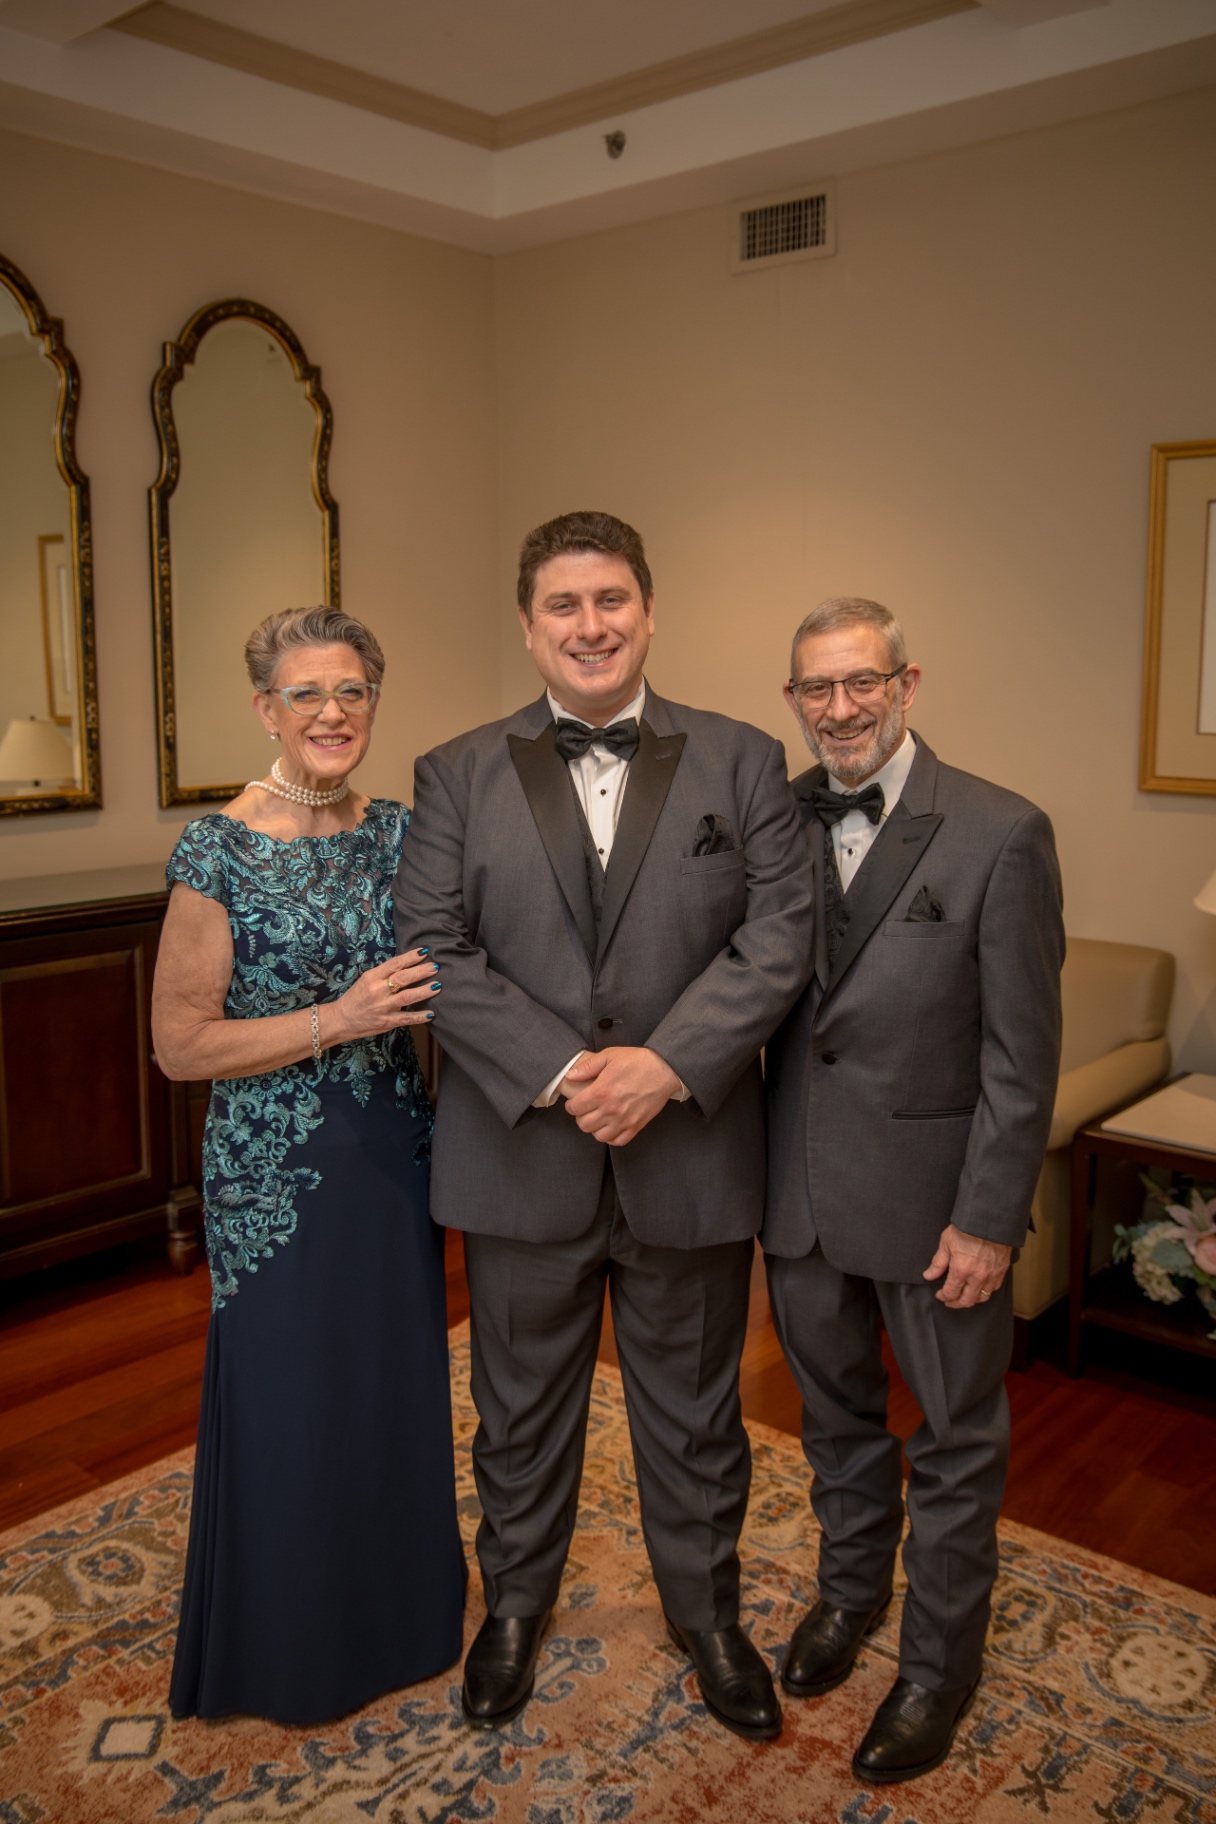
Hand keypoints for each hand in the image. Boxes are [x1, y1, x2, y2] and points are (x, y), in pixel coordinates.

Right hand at [328, 949, 438, 1042]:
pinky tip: (431, 1014)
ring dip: (424, 991)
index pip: (395, 964)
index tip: (424, 952)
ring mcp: (383, 1007)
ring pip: (407, 997)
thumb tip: (408, 964)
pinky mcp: (386, 1022)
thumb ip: (385, 973)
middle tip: (435, 967)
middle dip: (421, 972)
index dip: (411, 957)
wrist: (341, 1020)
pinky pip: (406, 1019)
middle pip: (403, 978)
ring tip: (437, 985)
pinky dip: (419, 1017)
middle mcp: (377, 991)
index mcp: (372, 977)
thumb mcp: (366, 980)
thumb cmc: (356, 997)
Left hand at [563, 1047, 680, 1145]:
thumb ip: (587, 1067)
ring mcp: (624, 1120)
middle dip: (581, 1117)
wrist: (664, 1069)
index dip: (571, 1105)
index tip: (575, 1102)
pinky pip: (618, 1141)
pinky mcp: (636, 1126)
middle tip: (586, 1109)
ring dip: (595, 1128)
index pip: (574, 1108)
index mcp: (601, 1091)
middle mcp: (611, 1109)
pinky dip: (611, 1137)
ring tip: (598, 1118)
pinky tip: (611, 1126)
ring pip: (599, 1136)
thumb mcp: (610, 1055)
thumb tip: (570, 1075)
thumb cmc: (638, 1061)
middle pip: (584, 1125)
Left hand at [923, 1224, 1011, 1309]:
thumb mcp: (946, 1242)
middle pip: (967, 1300)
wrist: (989, 1219)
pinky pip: (994, 1288)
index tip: (940, 1295)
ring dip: (972, 1300)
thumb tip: (928, 1276)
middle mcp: (977, 1276)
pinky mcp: (1001, 1270)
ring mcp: (991, 1274)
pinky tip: (980, 1288)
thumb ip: (938, 1262)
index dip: (944, 1296)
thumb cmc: (967, 1227)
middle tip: (950, 1301)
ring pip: (982, 1297)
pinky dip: (986, 1292)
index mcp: (961, 1270)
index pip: (951, 1293)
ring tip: (964, 1297)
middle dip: (956, 1303)